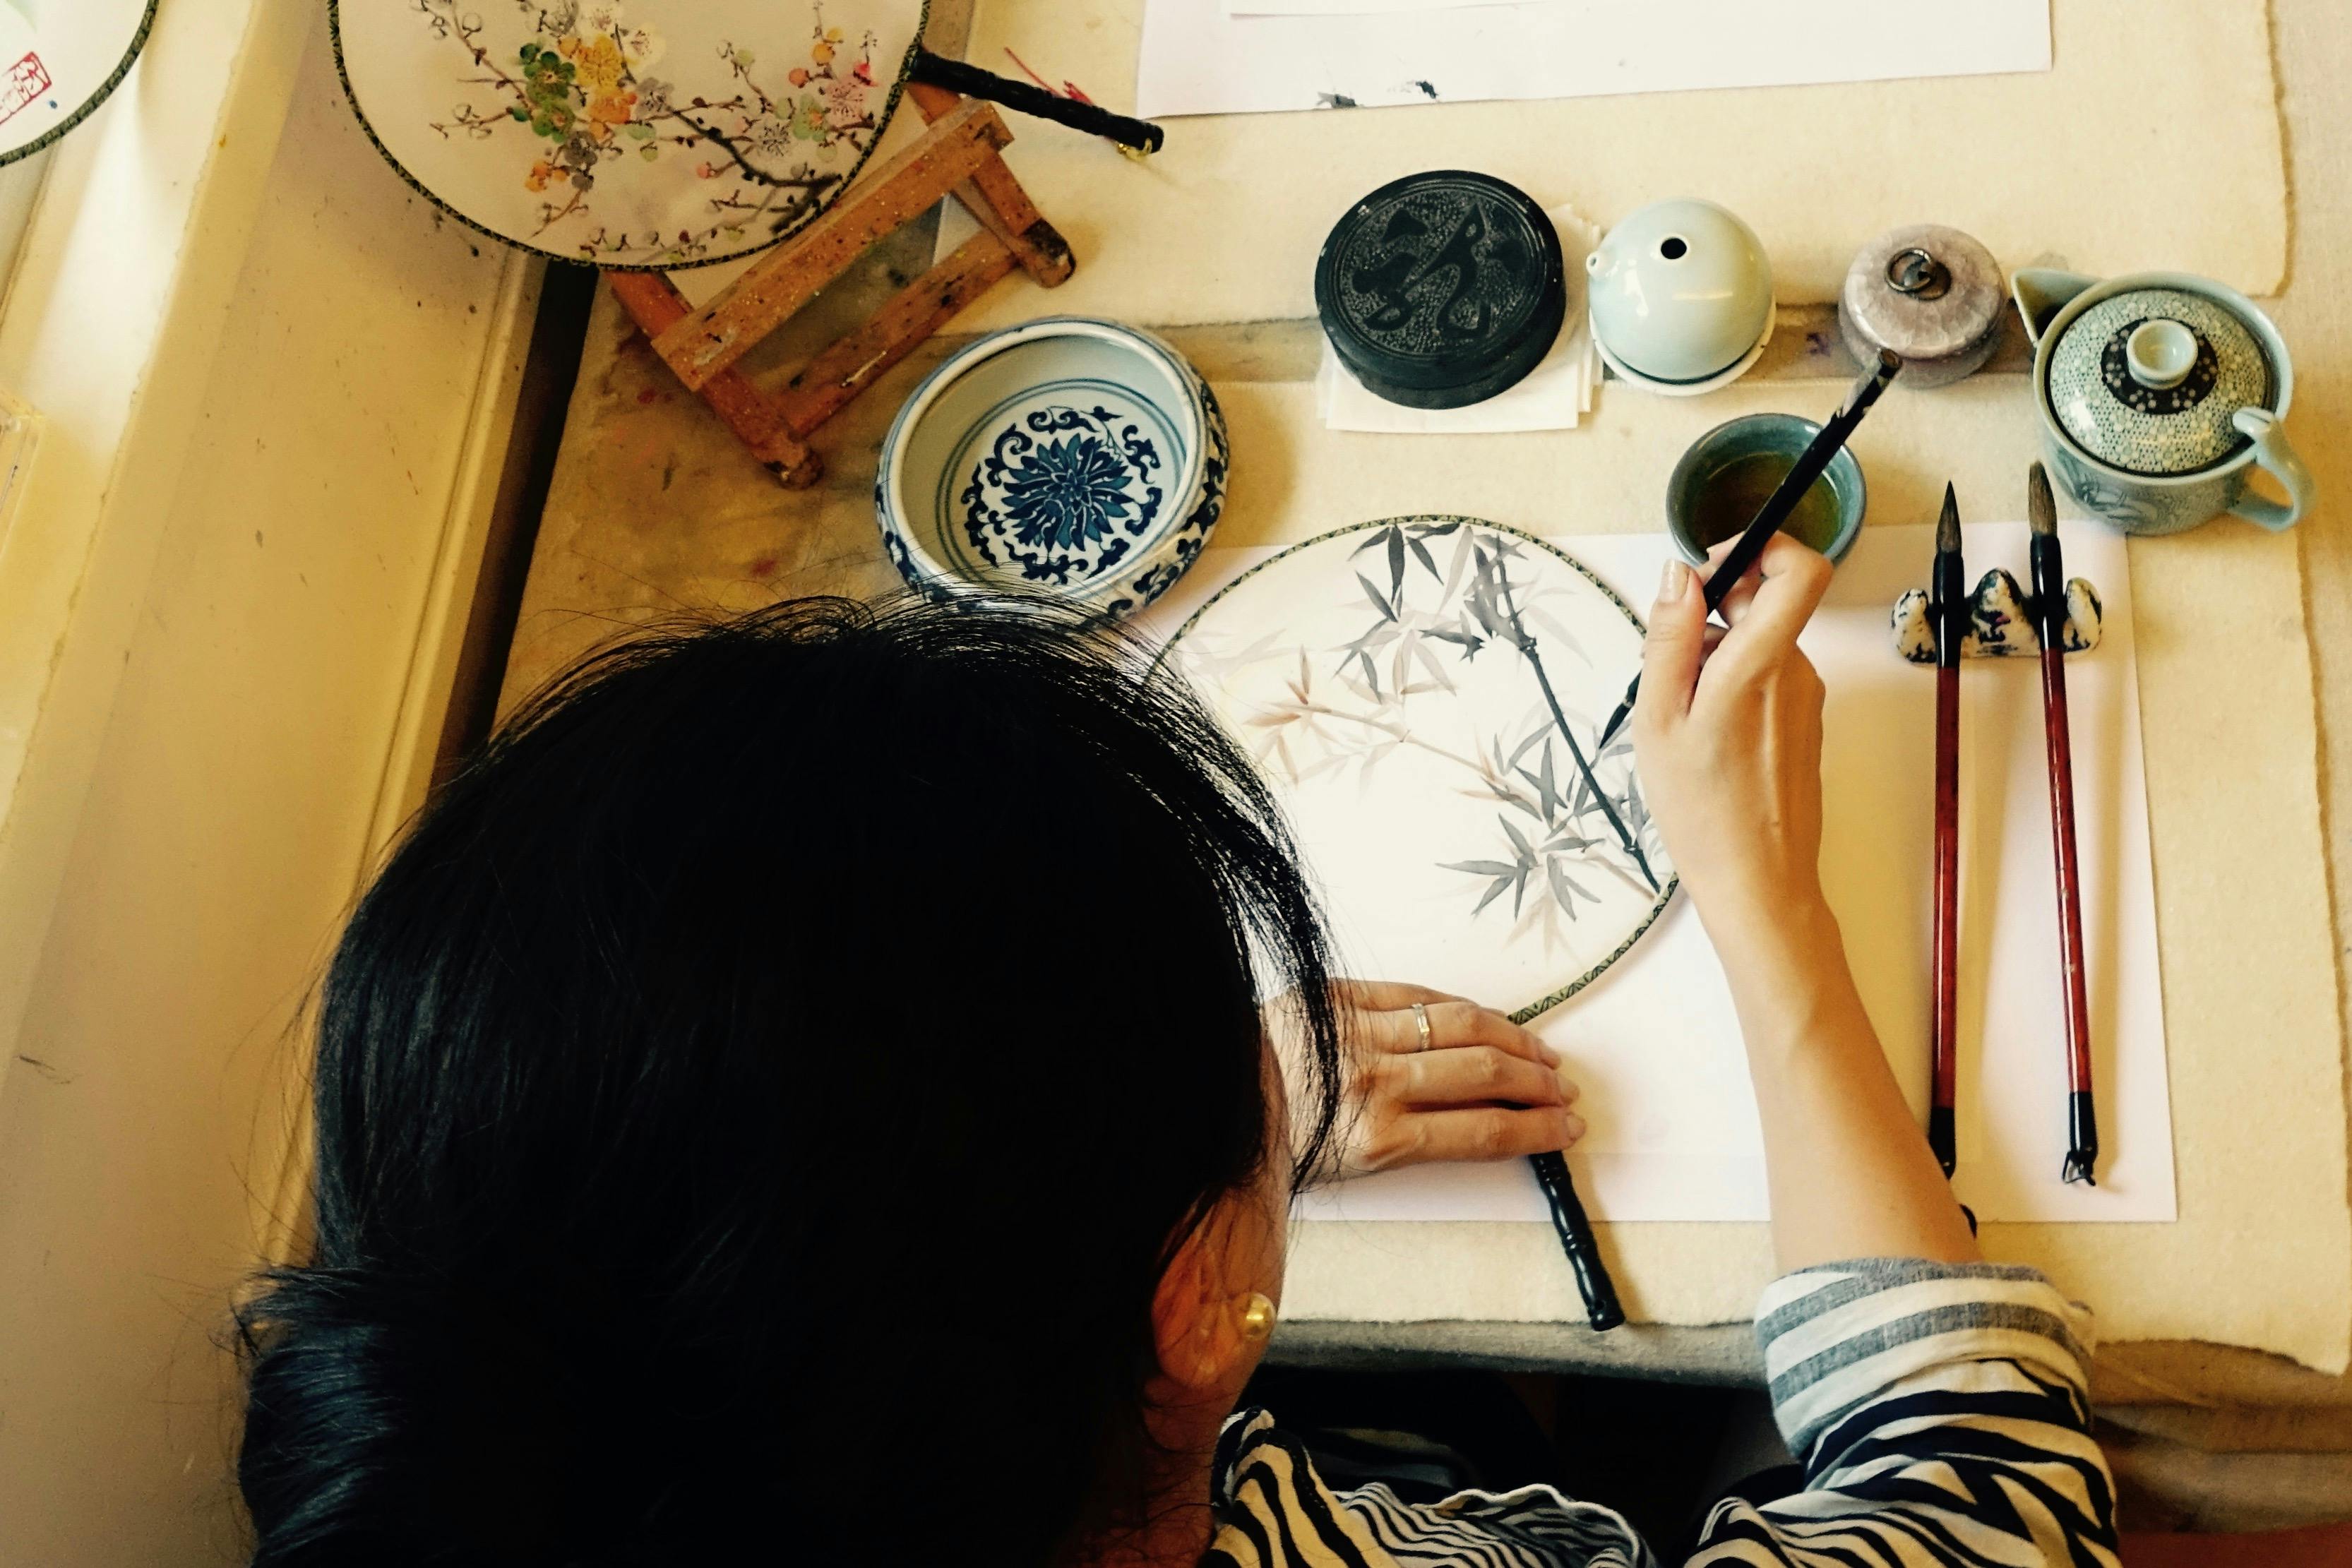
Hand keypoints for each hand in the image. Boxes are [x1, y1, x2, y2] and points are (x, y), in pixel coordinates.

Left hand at [1282, 981, 1583, 1186]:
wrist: (1218, 1099)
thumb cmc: (1278, 1140)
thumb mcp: (1348, 1168)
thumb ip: (1413, 1143)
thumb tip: (1484, 1124)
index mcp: (1379, 1139)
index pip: (1485, 1131)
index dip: (1536, 1129)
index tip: (1565, 1128)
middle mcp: (1376, 1084)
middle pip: (1484, 1074)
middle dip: (1536, 1082)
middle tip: (1563, 1089)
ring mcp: (1359, 1034)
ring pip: (1461, 1025)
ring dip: (1513, 1038)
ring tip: (1540, 1052)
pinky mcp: (1338, 997)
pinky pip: (1415, 994)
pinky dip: (1458, 1006)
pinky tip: (1484, 1017)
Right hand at [1632, 535, 1834, 967]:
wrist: (1759, 883)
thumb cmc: (1703, 814)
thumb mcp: (1658, 722)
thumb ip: (1669, 639)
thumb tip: (1677, 574)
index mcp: (1759, 667)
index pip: (1800, 569)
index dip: (1762, 547)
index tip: (1716, 565)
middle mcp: (1796, 673)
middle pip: (1764, 604)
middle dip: (1713, 617)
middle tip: (1672, 668)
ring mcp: (1807, 697)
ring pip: (1760, 644)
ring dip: (1718, 660)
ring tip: (1687, 719)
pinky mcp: (1806, 720)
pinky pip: (1768, 678)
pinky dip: (1734, 689)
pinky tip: (1710, 739)